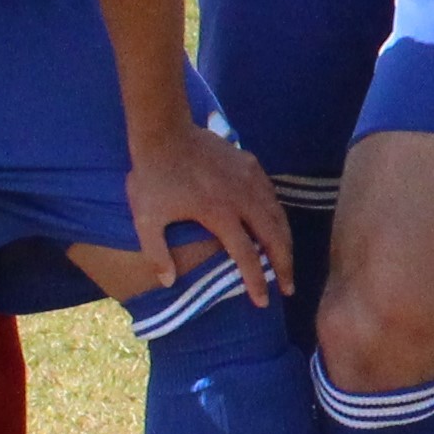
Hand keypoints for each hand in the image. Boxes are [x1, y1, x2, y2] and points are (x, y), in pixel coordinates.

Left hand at [130, 123, 294, 303]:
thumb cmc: (153, 177)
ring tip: (286, 261)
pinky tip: (275, 225)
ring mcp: (251, 179)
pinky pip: (272, 195)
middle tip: (288, 288)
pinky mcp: (251, 165)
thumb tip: (168, 283)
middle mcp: (243, 199)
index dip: (256, 281)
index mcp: (220, 215)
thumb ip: (157, 253)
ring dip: (285, 242)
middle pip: (274, 238)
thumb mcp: (145, 219)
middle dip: (283, 266)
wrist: (164, 132)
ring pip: (278, 216)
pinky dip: (277, 215)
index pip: (247, 256)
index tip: (262, 301)